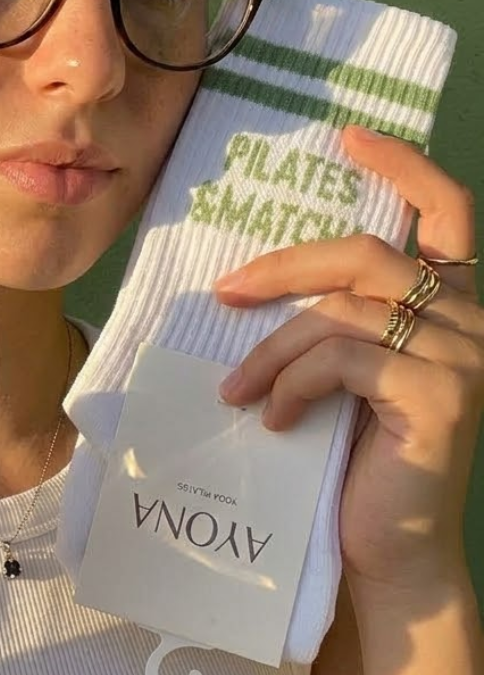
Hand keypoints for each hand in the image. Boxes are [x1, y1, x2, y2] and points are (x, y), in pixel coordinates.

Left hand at [214, 125, 483, 593]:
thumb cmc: (357, 455)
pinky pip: (343, 360)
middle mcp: (470, 318)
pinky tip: (273, 418)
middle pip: (365, 254)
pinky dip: (293, 383)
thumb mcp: (348, 369)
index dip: (404, 166)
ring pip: (340, 313)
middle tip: (224, 292)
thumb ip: (338, 318)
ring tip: (235, 389)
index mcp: (450, 303)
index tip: (349, 136)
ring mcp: (463, 356)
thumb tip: (250, 277)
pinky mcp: (440, 396)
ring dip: (272, 349)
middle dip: (283, 268)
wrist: (389, 547)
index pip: (449, 212)